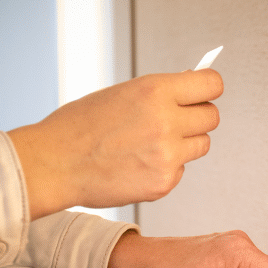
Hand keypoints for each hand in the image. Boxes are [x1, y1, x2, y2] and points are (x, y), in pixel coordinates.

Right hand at [7, 70, 222, 219]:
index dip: (208, 89)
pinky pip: (181, 169)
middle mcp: (166, 122)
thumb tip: (194, 87)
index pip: (212, 84)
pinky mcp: (164, 183)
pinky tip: (140, 164)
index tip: (204, 93)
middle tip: (178, 120)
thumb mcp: (123, 93)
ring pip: (202, 145)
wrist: (55, 164)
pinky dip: (167, 167)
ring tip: (153, 143)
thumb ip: (161, 92)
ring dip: (186, 143)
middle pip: (212, 117)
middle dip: (198, 117)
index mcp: (155, 91)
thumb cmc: (82, 126)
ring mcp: (167, 156)